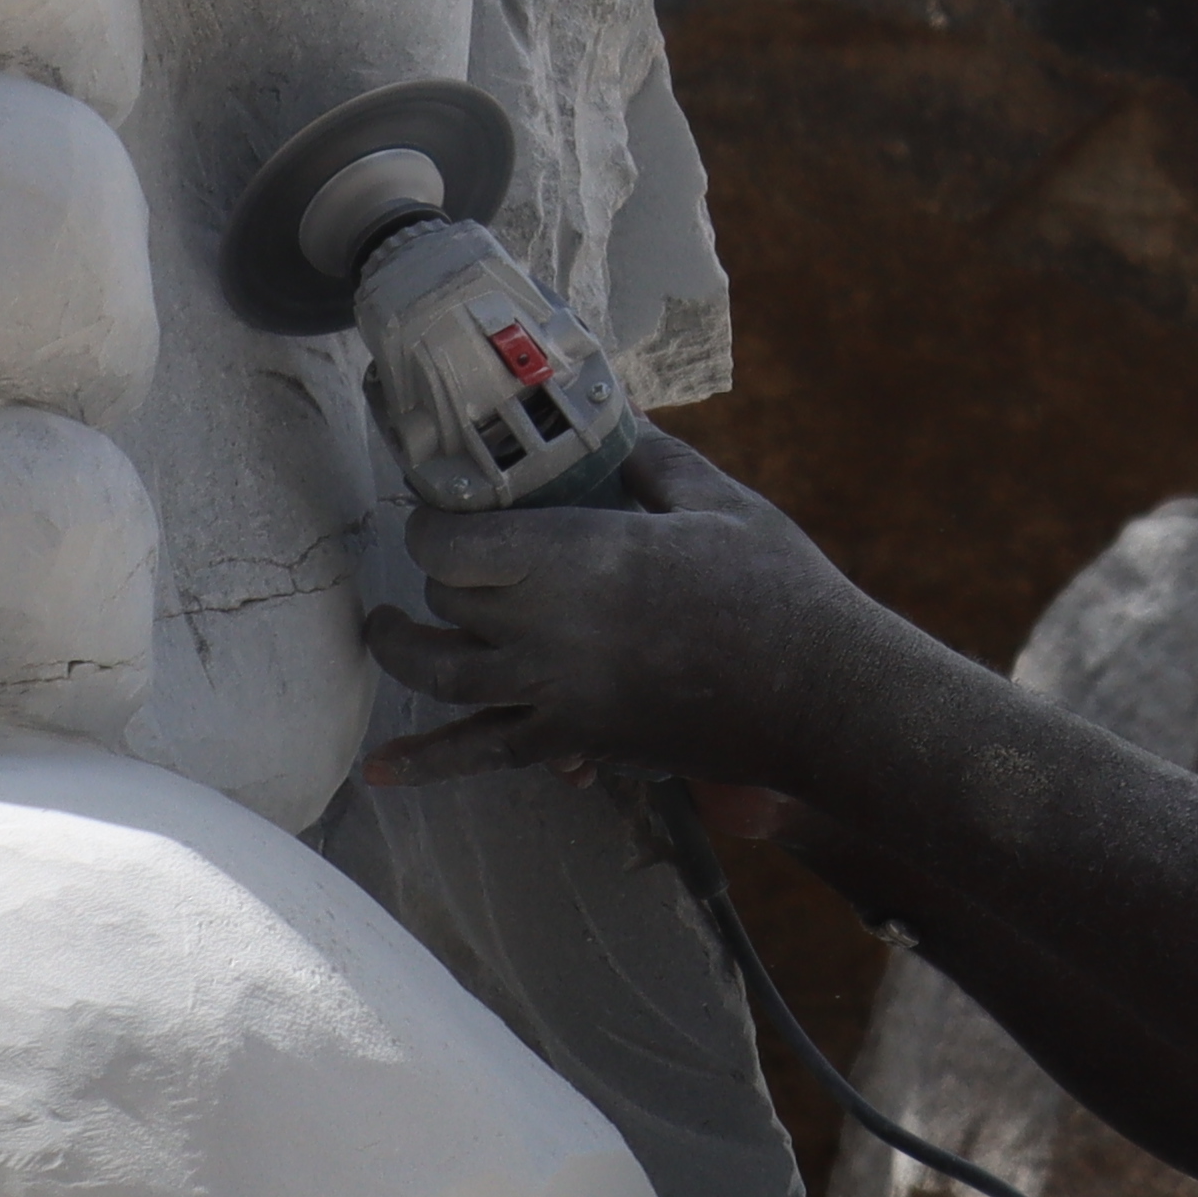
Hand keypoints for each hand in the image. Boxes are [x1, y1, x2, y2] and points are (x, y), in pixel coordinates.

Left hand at [366, 430, 873, 791]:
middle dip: (433, 576)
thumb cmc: (776, 588)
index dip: (433, 518)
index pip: (453, 539)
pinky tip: (380, 772)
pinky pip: (482, 754)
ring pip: (441, 676)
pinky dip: (427, 764)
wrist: (817, 694)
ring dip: (403, 650)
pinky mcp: (574, 741)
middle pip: (444, 601)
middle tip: (438, 556)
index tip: (443, 505)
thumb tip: (612, 424)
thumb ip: (648, 460)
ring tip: (386, 630)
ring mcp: (555, 693)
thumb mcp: (714, 500)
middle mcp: (548, 628)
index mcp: (577, 556)